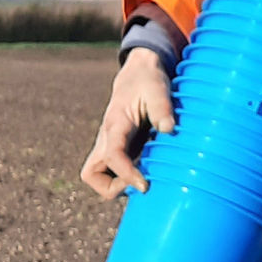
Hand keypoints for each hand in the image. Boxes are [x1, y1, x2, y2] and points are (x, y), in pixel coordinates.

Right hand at [80, 49, 175, 198]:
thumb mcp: (158, 88)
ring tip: (147, 180)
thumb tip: (169, 129)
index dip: (125, 174)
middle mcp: (107, 138)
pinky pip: (113, 173)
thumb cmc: (148, 81)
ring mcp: (110, 146)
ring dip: (118, 186)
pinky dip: (126, 180)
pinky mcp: (119, 150)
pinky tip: (149, 173)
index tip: (144, 185)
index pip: (112, 155)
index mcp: (116, 124)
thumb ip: (162, 107)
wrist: (139, 74)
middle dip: (112, 187)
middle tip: (142, 183)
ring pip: (99, 176)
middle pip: (91, 173)